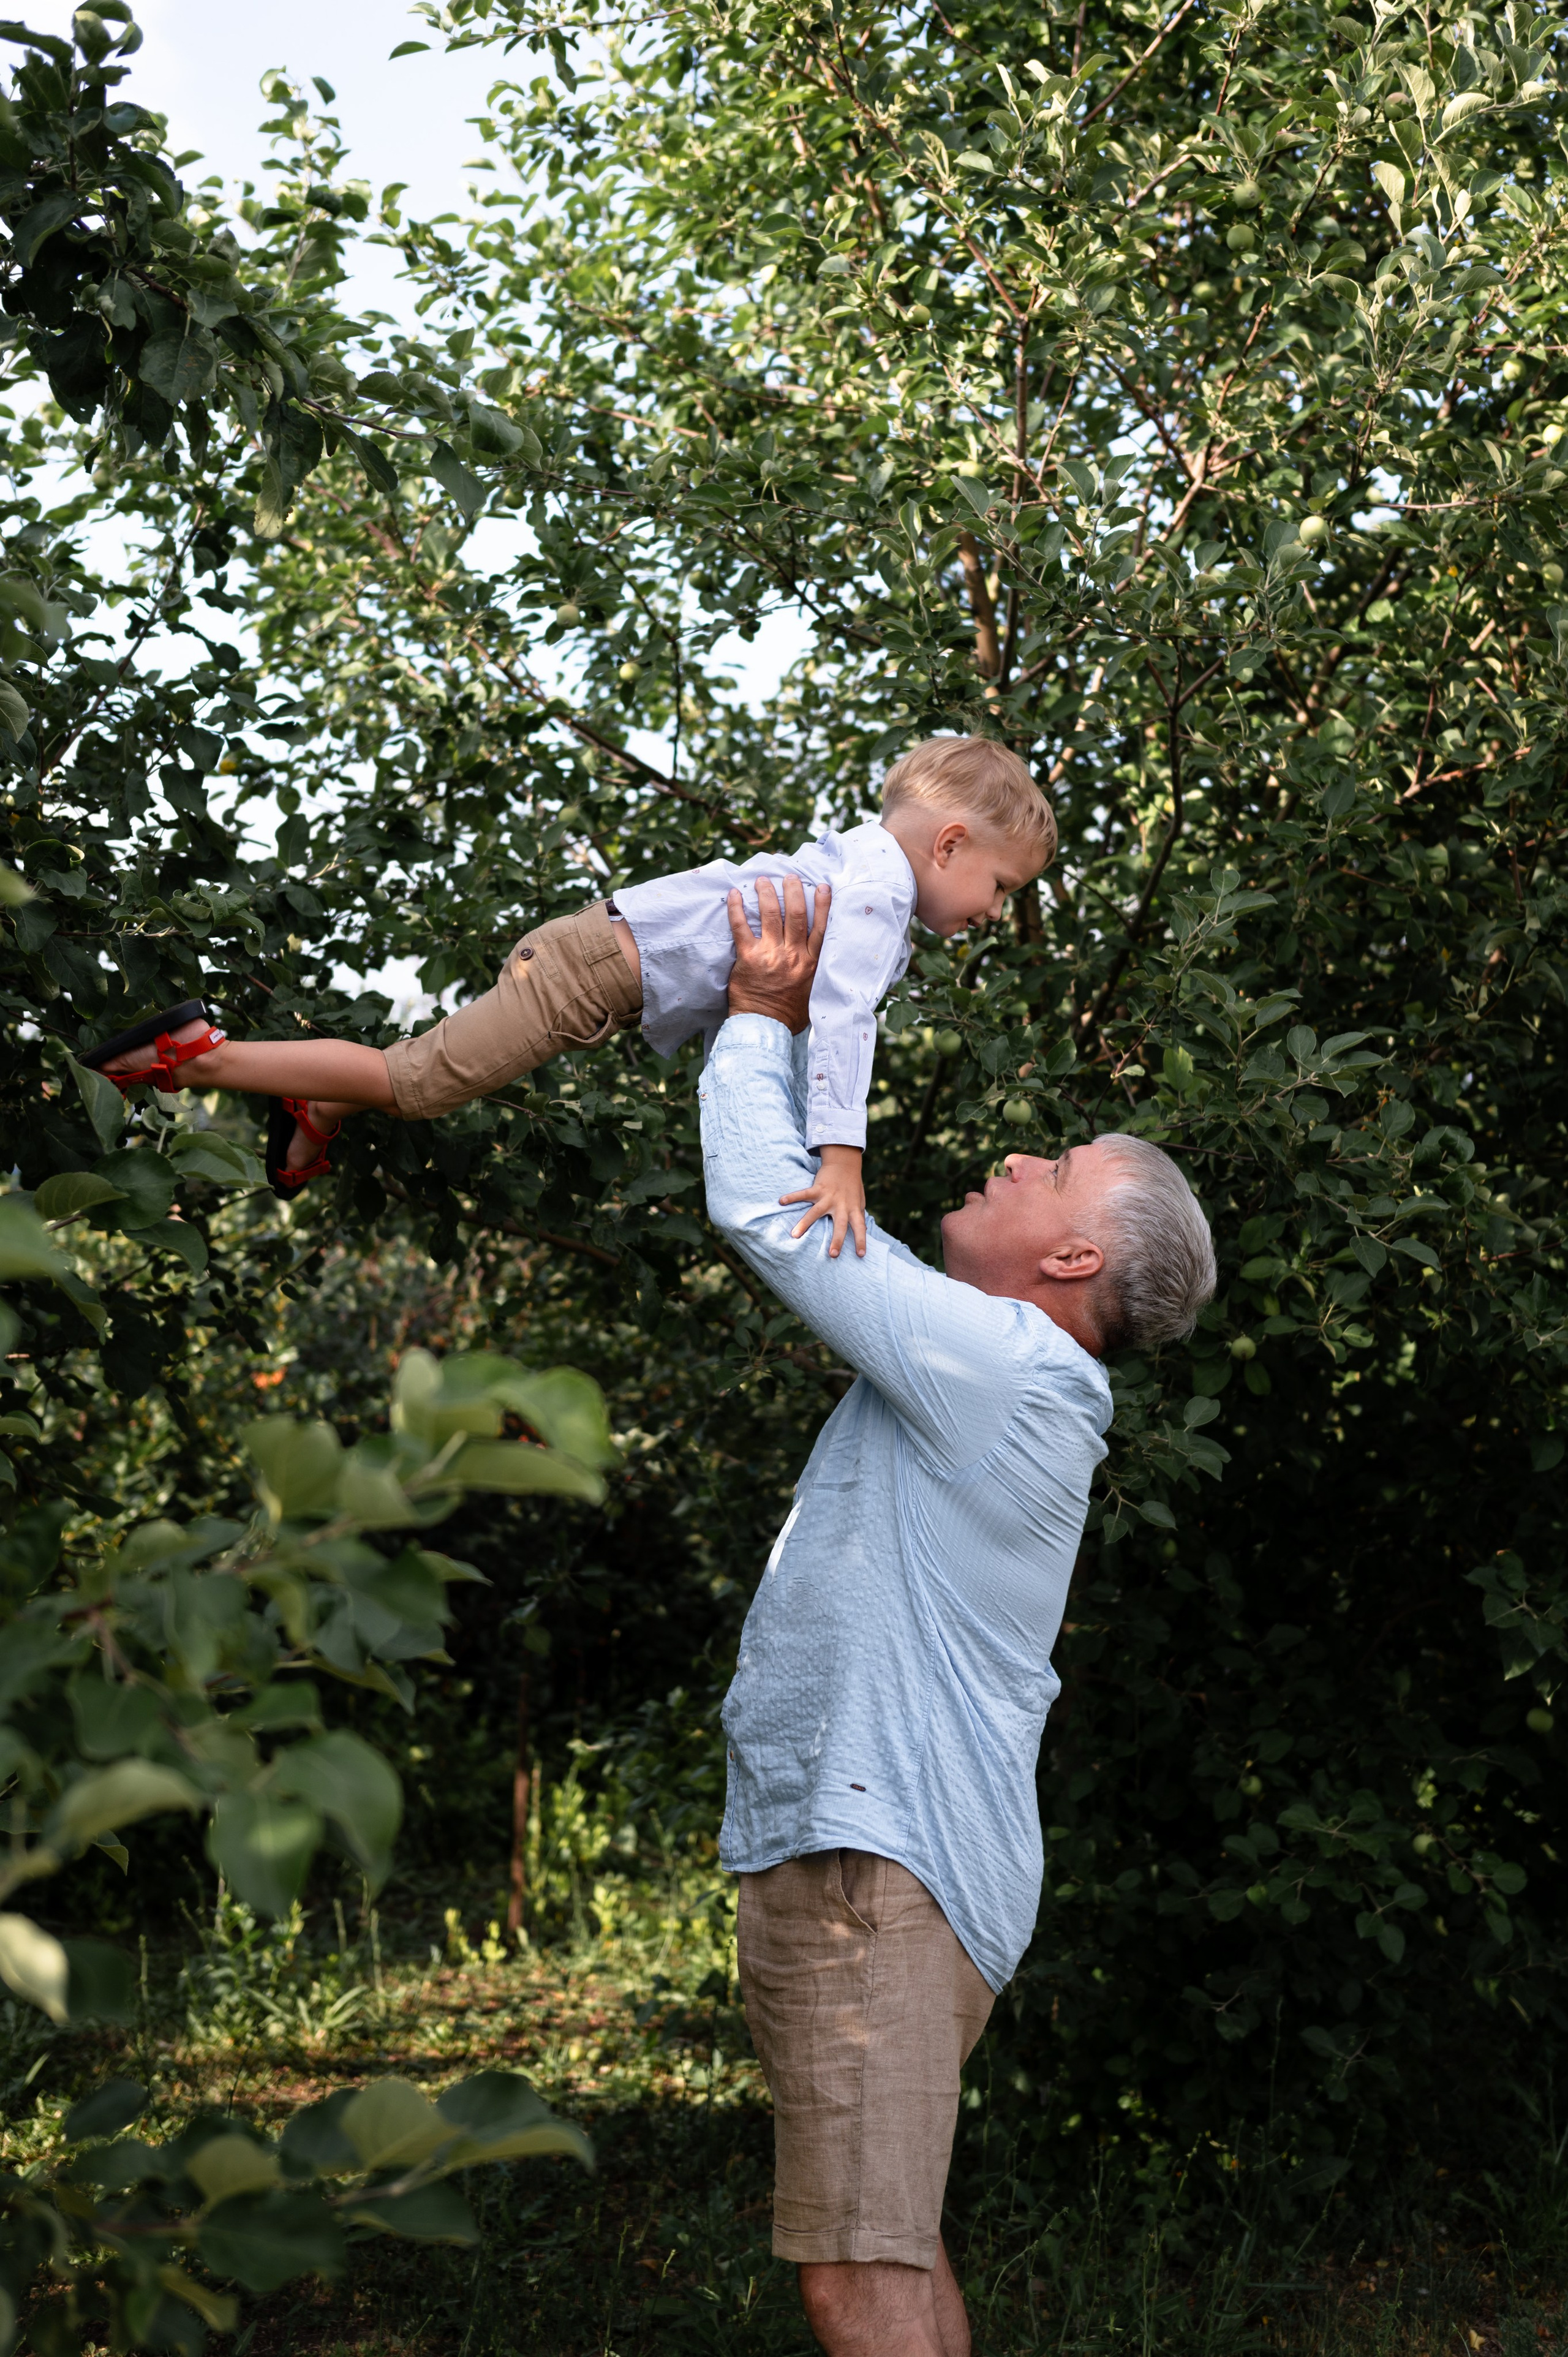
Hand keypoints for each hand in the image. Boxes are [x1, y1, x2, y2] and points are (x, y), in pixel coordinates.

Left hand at [725, 875, 829, 1033]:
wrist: (765, 1028)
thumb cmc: (789, 1016)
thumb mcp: (814, 996)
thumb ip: (817, 977)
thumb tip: (824, 969)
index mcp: (811, 963)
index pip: (821, 927)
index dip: (823, 905)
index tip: (823, 887)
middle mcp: (793, 955)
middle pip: (797, 915)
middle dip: (794, 891)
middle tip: (790, 876)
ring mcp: (770, 954)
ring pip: (771, 915)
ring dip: (767, 894)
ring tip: (762, 880)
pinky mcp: (748, 958)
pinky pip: (741, 927)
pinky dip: (736, 909)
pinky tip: (734, 894)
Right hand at [780, 1143, 866, 1259]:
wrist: (845, 1163)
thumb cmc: (853, 1186)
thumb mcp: (860, 1202)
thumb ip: (859, 1215)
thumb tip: (864, 1232)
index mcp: (853, 1209)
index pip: (859, 1227)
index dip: (861, 1240)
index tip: (861, 1255)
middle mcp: (842, 1205)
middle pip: (840, 1225)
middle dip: (837, 1240)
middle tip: (833, 1255)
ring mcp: (829, 1197)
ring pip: (816, 1212)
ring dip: (805, 1224)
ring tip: (795, 1235)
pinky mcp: (818, 1188)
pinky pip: (803, 1194)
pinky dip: (792, 1197)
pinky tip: (781, 1201)